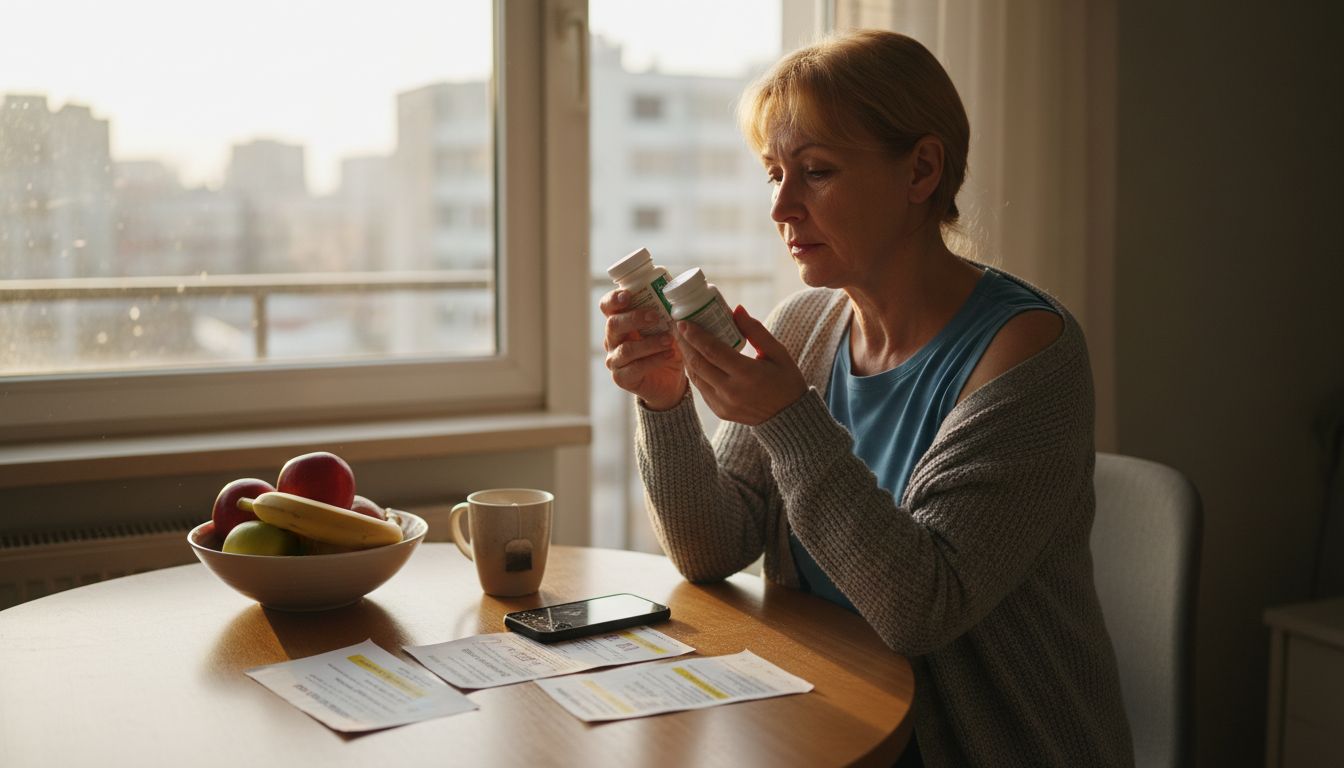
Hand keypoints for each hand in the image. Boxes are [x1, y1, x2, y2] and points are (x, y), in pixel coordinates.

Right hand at [600, 289, 687, 409]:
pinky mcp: (622, 378)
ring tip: (669, 340)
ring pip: (626, 349)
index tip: (628, 295)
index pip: (607, 306)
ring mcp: (615, 359)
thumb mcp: (668, 326)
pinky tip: (670, 355)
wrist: (670, 381)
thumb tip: (679, 291)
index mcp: (620, 321)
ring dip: (650, 343)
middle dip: (634, 318)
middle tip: (655, 316)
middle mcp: (612, 339)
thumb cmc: (666, 347)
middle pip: (613, 324)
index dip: (613, 299)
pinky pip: (635, 368)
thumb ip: (668, 311)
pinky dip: (654, 360)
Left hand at [675, 305, 807, 425]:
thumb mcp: (778, 353)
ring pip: (696, 377)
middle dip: (684, 343)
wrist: (789, 418)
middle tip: (677, 327)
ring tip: (682, 340)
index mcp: (748, 374)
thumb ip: (756, 331)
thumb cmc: (786, 381)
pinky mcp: (720, 412)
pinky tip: (693, 359)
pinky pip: (701, 389)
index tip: (683, 322)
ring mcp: (723, 404)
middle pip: (698, 363)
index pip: (713, 351)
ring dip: (686, 357)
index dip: (695, 335)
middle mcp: (731, 391)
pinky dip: (695, 372)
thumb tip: (736, 309)